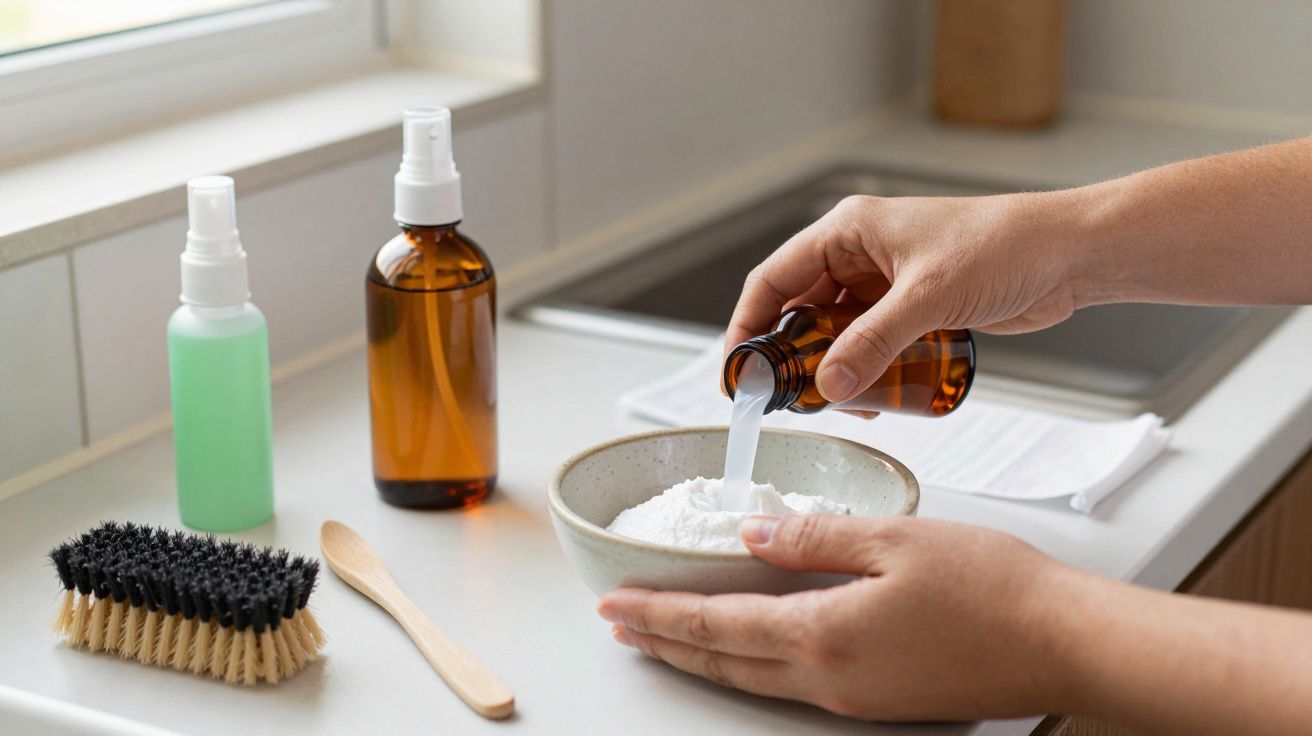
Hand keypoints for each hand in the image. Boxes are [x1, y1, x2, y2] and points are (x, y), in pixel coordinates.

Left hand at [597, 515, 1084, 720]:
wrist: (1061, 643)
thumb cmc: (992, 588)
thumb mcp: (893, 540)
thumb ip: (814, 540)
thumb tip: (754, 538)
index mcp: (824, 636)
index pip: (716, 627)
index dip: (660, 617)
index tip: (617, 607)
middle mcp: (829, 679)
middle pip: (723, 664)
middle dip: (664, 645)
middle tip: (622, 627)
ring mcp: (853, 697)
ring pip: (752, 679)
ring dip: (701, 659)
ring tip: (667, 640)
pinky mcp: (877, 699)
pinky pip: (791, 684)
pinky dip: (748, 665)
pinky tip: (747, 647)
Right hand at [725, 193, 1081, 402]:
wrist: (1069, 255)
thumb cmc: (1005, 247)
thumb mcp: (929, 297)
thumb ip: (874, 342)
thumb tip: (828, 387)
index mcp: (848, 231)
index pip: (773, 279)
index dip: (748, 326)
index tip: (737, 371)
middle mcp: (860, 254)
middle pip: (800, 310)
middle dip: (791, 356)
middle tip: (786, 399)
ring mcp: (885, 282)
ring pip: (835, 332)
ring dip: (831, 369)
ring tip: (835, 403)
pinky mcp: (911, 307)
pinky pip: (870, 343)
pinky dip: (864, 370)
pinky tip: (872, 397)